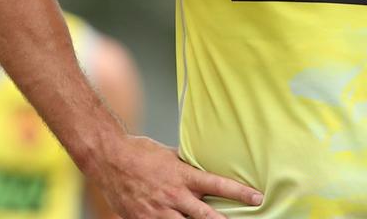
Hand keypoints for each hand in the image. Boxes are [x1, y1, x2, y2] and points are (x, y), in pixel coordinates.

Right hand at [91, 135, 262, 218]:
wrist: (109, 158)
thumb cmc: (140, 152)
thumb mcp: (170, 155)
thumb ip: (187, 166)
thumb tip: (203, 167)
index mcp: (183, 176)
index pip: (218, 184)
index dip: (240, 193)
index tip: (257, 198)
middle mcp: (174, 195)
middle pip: (207, 216)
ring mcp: (158, 211)